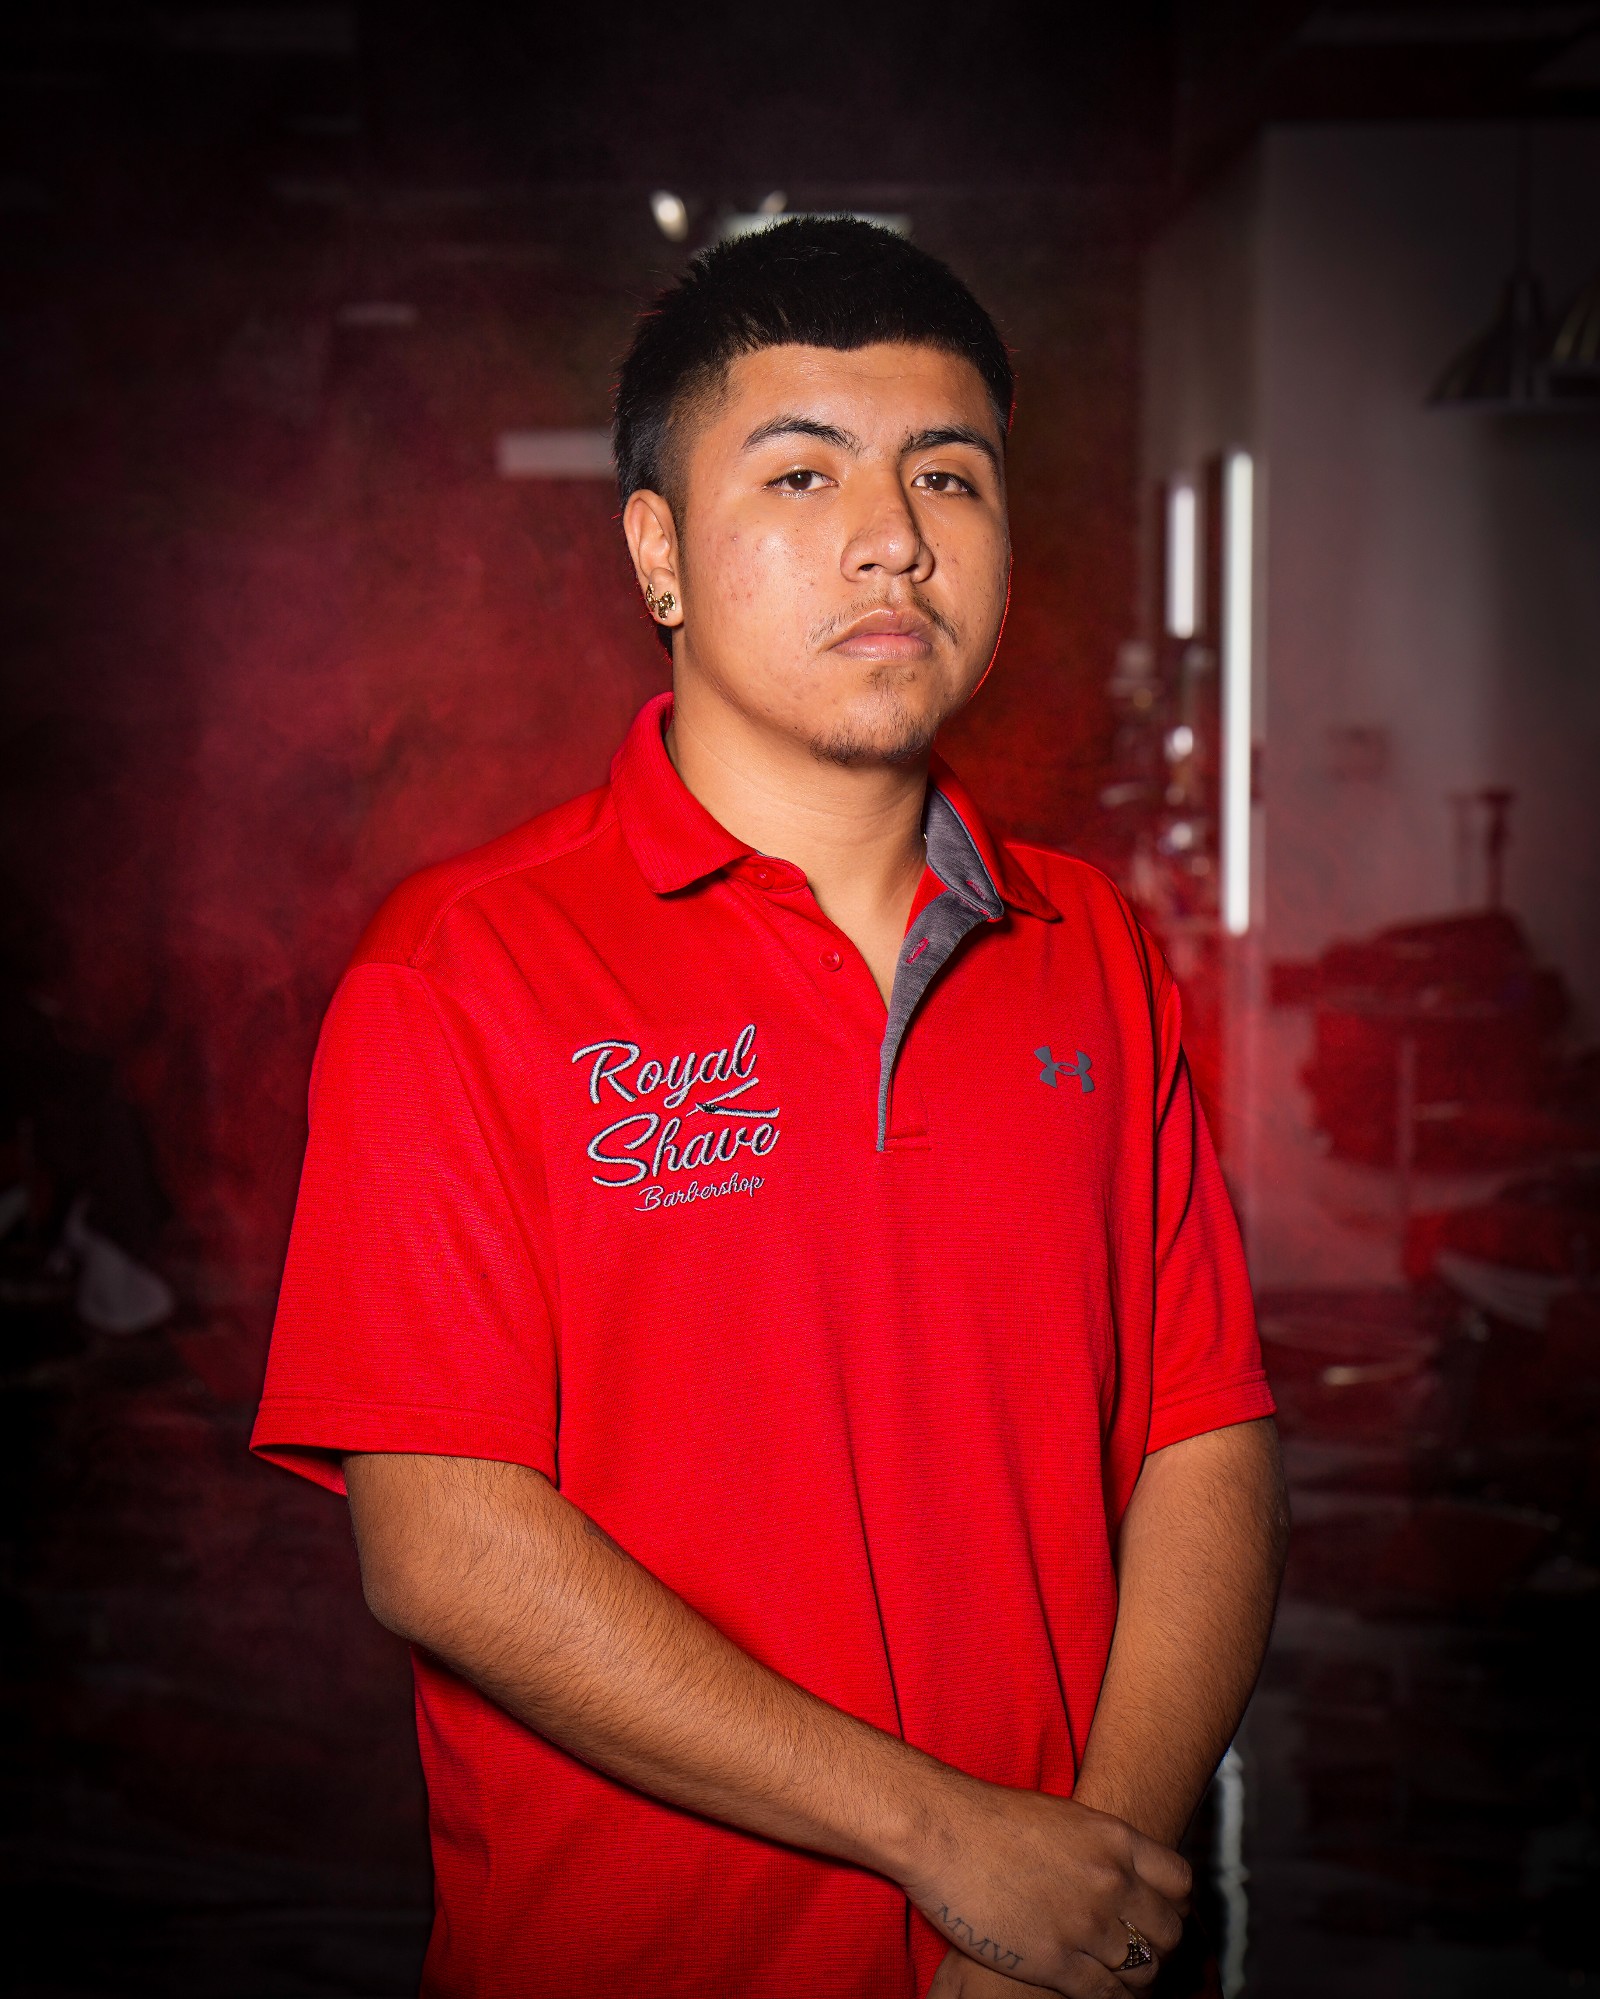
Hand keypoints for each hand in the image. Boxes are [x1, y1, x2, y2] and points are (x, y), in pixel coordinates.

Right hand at [900, 1775, 1189, 1997]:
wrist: (943, 1830)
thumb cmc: (993, 1819)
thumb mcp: (1063, 1818)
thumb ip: (1099, 1847)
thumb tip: (1118, 1871)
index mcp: (1115, 1840)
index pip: (1180, 1882)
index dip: (1174, 1903)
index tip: (1161, 1912)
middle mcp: (1111, 1881)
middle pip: (1168, 1930)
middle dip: (1160, 1944)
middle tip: (1143, 1950)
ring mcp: (1086, 1923)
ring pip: (1142, 1968)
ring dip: (1137, 1976)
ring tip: (1125, 1978)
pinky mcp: (1056, 1960)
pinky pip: (1106, 1993)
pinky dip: (1112, 1998)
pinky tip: (1102, 1993)